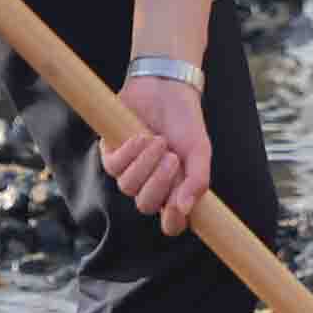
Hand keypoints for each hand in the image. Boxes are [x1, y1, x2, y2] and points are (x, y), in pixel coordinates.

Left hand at [102, 75, 213, 232]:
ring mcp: (130, 171)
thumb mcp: (200, 150)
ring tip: (159, 141)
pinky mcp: (112, 154)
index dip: (172, 222)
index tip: (178, 206)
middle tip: (172, 157)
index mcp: (175, 190)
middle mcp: (150, 185)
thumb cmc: (185, 121)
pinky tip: (141, 136)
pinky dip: (129, 153)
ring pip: (128, 188)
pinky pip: (113, 167)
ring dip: (145, 164)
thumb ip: (198, 180)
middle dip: (159, 183)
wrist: (166, 88)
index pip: (171, 224)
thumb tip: (185, 209)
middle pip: (145, 206)